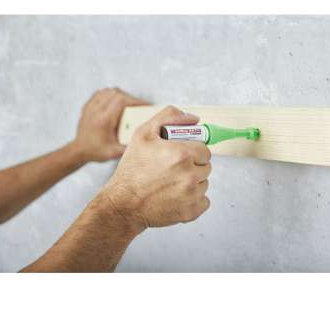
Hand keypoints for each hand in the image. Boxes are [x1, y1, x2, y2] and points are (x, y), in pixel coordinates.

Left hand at [73, 88, 147, 161]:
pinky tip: (115, 102)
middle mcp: (96, 110)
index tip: (144, 105)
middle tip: (137, 106)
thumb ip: (130, 146)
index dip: (135, 100)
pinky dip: (110, 94)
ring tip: (127, 104)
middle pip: (116, 93)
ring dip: (121, 95)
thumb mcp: (116, 152)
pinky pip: (101, 93)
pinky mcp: (88, 106)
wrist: (79, 151)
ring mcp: (90, 107)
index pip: (121, 101)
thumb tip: (144, 138)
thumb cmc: (96, 151)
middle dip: (130, 98)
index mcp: (104, 120)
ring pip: (109, 90)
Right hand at [102, 106, 211, 229]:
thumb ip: (169, 118)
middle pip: (206, 166)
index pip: (204, 149)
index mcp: (181, 154)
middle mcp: (190, 175)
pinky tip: (176, 196)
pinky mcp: (191, 212)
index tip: (180, 155)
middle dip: (193, 166)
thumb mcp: (143, 134)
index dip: (192, 151)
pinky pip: (204, 201)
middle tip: (173, 169)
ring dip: (193, 182)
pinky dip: (193, 200)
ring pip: (204, 183)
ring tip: (171, 183)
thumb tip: (194, 119)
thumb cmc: (132, 170)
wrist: (123, 204)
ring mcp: (192, 195)